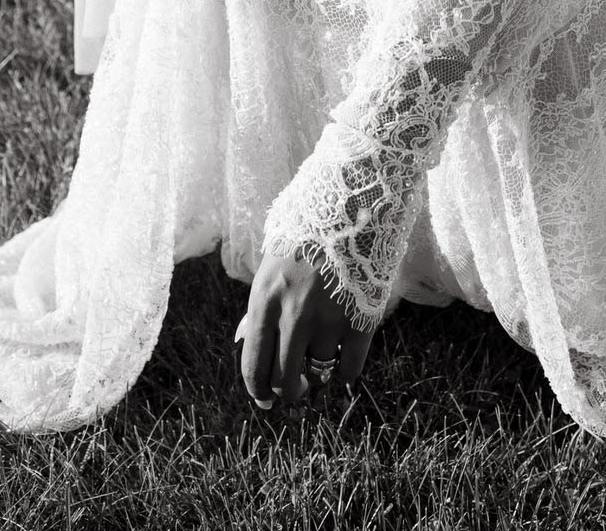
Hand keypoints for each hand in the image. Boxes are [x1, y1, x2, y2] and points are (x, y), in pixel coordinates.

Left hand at [236, 247, 373, 407]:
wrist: (351, 204)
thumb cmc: (306, 234)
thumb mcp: (271, 265)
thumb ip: (259, 305)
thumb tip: (245, 340)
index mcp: (265, 301)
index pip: (254, 367)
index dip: (258, 392)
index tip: (266, 400)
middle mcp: (293, 315)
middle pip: (285, 381)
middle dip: (290, 391)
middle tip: (298, 387)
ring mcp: (328, 319)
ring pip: (319, 374)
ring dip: (319, 373)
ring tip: (323, 354)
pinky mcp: (360, 320)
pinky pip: (349, 368)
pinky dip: (345, 371)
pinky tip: (344, 358)